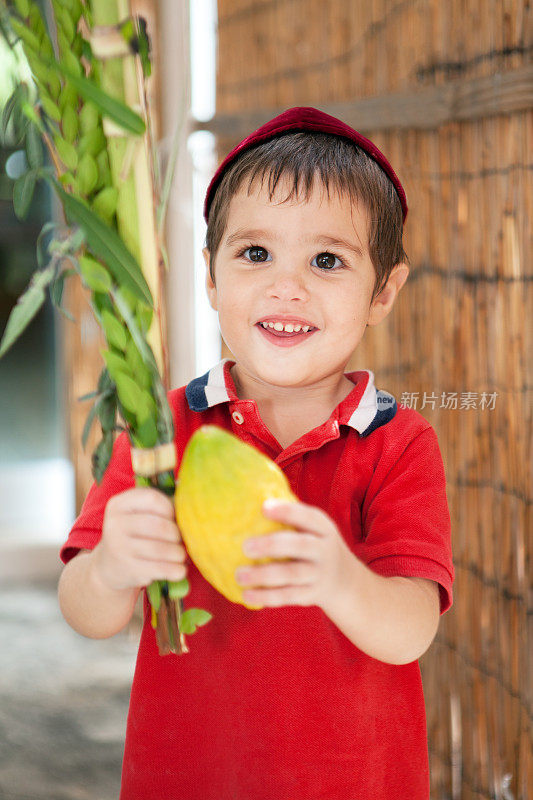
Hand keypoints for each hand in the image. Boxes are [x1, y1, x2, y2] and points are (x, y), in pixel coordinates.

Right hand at [91, 487, 186, 592]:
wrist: (109, 566)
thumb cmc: (134, 534)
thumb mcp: (137, 514)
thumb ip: (160, 504)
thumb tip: (192, 499)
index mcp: (119, 504)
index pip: (152, 498)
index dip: (170, 508)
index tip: (174, 518)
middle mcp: (115, 524)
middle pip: (159, 526)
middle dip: (176, 534)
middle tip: (181, 540)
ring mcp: (119, 547)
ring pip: (160, 549)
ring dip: (178, 553)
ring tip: (181, 554)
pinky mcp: (127, 569)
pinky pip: (159, 568)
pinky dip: (175, 570)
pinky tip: (180, 570)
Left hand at [235, 499, 355, 610]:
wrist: (345, 580)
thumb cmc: (315, 545)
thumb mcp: (314, 529)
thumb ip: (292, 518)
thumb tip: (252, 501)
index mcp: (323, 528)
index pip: (308, 517)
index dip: (286, 511)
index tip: (263, 507)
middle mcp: (324, 550)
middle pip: (299, 546)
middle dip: (271, 545)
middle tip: (245, 546)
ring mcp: (319, 574)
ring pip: (291, 574)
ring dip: (263, 575)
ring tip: (239, 575)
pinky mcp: (311, 594)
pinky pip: (288, 596)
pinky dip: (267, 596)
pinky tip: (247, 594)